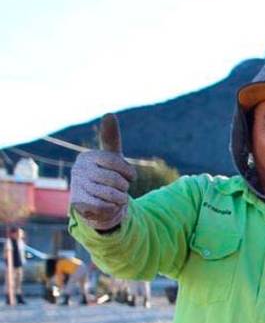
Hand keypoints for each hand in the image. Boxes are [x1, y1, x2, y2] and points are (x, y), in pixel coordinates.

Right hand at [70, 113, 136, 230]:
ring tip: (114, 197)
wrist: (96, 205)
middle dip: (124, 187)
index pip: (115, 161)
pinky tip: (107, 206)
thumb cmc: (106, 178)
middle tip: (120, 189)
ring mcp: (77, 186)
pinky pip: (106, 206)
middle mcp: (79, 169)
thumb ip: (111, 138)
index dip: (128, 172)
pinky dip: (112, 208)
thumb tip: (109, 113)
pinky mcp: (78, 203)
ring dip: (120, 199)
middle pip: (115, 180)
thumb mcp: (112, 159)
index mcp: (88, 157)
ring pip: (112, 194)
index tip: (129, 177)